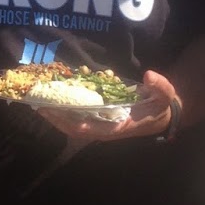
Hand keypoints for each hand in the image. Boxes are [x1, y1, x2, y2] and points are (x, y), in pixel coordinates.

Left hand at [30, 69, 178, 144]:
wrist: (160, 116)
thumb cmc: (160, 106)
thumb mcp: (166, 96)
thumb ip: (161, 86)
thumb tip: (148, 75)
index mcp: (119, 125)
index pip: (93, 128)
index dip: (74, 121)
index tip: (59, 113)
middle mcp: (106, 128)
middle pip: (75, 128)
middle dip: (57, 119)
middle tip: (39, 106)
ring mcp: (100, 125)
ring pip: (72, 125)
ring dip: (56, 116)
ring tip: (38, 104)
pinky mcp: (97, 119)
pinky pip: (76, 118)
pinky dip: (63, 112)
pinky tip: (52, 101)